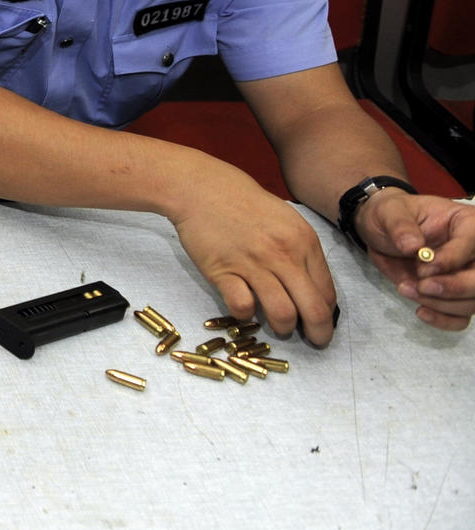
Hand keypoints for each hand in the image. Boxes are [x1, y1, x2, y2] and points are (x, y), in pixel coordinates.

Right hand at [169, 167, 338, 345]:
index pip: (327, 293)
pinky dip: (245, 315)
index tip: (320, 324)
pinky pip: (242, 307)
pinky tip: (244, 306)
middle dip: (318, 334)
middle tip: (313, 341)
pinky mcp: (223, 271)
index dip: (327, 315)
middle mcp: (283, 255)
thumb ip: (302, 253)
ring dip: (283, 328)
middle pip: (313, 310)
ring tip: (277, 326)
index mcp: (304, 242)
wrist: (202, 189)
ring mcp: (252, 264)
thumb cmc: (246, 204)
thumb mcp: (287, 221)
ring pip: (281, 314)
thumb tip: (314, 290)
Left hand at [357, 191, 474, 331]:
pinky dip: (444, 319)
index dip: (450, 260)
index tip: (422, 267)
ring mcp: (466, 275)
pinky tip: (421, 311)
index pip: (472, 245)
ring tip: (406, 289)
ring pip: (472, 301)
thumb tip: (413, 246)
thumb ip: (400, 226)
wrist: (381, 232)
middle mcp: (474, 251)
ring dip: (441, 303)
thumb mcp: (389, 212)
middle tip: (422, 286)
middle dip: (455, 288)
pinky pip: (461, 317)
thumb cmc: (390, 216)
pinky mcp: (454, 295)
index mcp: (467, 223)